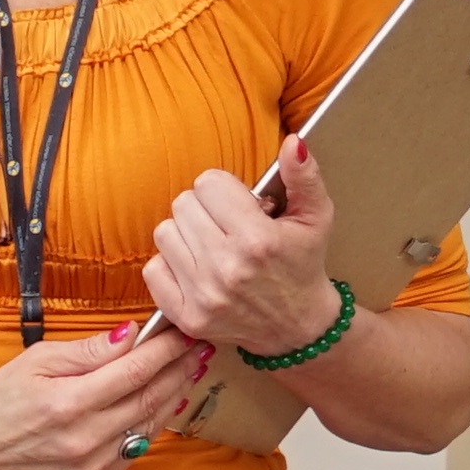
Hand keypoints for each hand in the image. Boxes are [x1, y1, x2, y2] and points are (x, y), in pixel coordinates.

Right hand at [0, 321, 202, 469]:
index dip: (167, 349)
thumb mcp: (38, 360)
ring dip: (174, 396)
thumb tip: (132, 335)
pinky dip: (151, 423)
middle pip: (150, 398)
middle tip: (199, 348)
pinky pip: (135, 449)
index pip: (136, 371)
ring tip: (188, 371)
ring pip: (150, 426)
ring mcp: (91, 466)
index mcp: (69, 403)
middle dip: (179, 369)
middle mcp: (84, 439)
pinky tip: (160, 402)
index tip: (186, 332)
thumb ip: (89, 350)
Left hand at [144, 137, 339, 354]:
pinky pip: (152, 269)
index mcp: (258, 239)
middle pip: (183, 204)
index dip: (223, 189)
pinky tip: (195, 268)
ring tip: (211, 245)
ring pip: (164, 232)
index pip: (207, 183)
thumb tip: (294, 142)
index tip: (238, 205)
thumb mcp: (316, 217)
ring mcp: (204, 295)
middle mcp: (227, 268)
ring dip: (185, 234)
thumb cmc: (303, 265)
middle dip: (204, 208)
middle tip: (225, 225)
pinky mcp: (187, 316)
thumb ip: (303, 176)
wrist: (297, 327)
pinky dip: (170, 264)